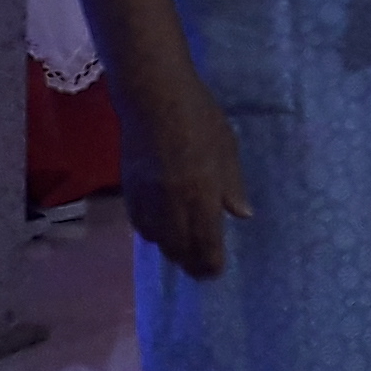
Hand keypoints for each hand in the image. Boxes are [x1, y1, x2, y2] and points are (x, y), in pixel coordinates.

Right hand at [123, 73, 251, 280]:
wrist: (152, 97)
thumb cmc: (199, 116)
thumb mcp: (226, 147)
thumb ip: (232, 185)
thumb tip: (242, 215)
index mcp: (202, 191)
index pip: (206, 241)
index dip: (210, 263)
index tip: (215, 273)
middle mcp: (173, 201)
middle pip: (180, 246)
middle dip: (191, 263)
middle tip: (200, 272)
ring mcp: (148, 196)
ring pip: (158, 239)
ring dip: (172, 250)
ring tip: (182, 254)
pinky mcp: (128, 189)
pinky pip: (139, 224)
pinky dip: (151, 234)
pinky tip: (159, 233)